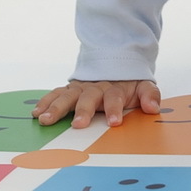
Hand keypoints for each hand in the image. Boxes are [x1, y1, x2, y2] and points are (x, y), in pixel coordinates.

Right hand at [32, 79, 160, 128]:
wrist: (115, 65)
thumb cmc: (129, 84)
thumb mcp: (143, 86)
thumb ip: (150, 95)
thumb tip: (153, 107)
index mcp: (114, 88)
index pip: (114, 97)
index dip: (114, 109)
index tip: (114, 122)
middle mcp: (95, 88)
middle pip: (88, 97)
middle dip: (82, 111)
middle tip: (78, 125)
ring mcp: (80, 88)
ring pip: (67, 96)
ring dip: (56, 108)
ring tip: (45, 120)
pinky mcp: (69, 90)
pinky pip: (55, 94)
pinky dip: (45, 102)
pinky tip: (36, 113)